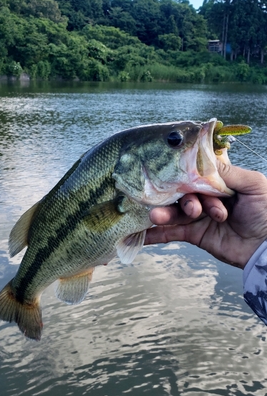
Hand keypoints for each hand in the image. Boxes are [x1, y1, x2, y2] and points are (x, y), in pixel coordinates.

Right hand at [145, 164, 266, 268]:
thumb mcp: (253, 185)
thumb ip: (227, 173)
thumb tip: (202, 160)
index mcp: (220, 181)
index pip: (197, 173)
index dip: (186, 174)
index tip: (174, 173)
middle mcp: (207, 196)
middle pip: (183, 192)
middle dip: (181, 198)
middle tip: (192, 209)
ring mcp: (199, 216)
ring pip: (176, 211)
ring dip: (164, 213)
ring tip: (156, 216)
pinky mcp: (195, 235)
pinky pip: (173, 232)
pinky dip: (157, 234)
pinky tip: (142, 234)